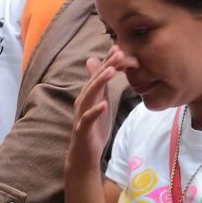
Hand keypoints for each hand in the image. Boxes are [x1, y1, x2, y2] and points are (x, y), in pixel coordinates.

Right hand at [70, 47, 130, 164]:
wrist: (84, 154)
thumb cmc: (93, 128)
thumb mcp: (99, 102)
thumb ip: (100, 84)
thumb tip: (97, 63)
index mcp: (89, 95)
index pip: (99, 75)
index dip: (109, 62)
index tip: (120, 48)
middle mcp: (83, 101)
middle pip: (95, 81)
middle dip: (106, 66)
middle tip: (119, 53)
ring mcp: (81, 115)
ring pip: (90, 95)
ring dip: (99, 82)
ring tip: (111, 71)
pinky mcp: (83, 129)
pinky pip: (88, 118)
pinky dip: (95, 111)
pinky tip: (103, 104)